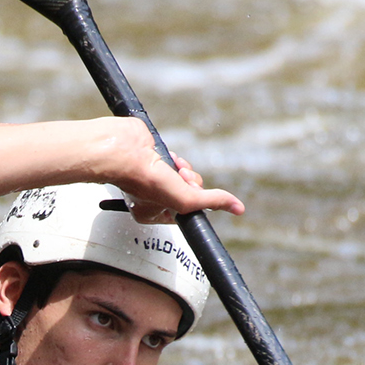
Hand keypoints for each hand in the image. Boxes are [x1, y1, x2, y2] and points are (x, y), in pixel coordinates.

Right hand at [105, 118, 243, 222]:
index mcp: (152, 212)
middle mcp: (151, 196)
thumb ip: (211, 202)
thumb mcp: (186, 200)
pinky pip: (175, 159)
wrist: (127, 152)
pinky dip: (176, 157)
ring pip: (183, 175)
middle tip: (181, 179)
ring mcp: (153, 176)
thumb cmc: (144, 181)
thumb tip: (238, 207)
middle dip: (190, 183)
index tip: (191, 195)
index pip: (185, 212)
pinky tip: (169, 157)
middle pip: (187, 191)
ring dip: (185, 169)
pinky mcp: (154, 158)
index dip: (194, 202)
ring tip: (174, 168)